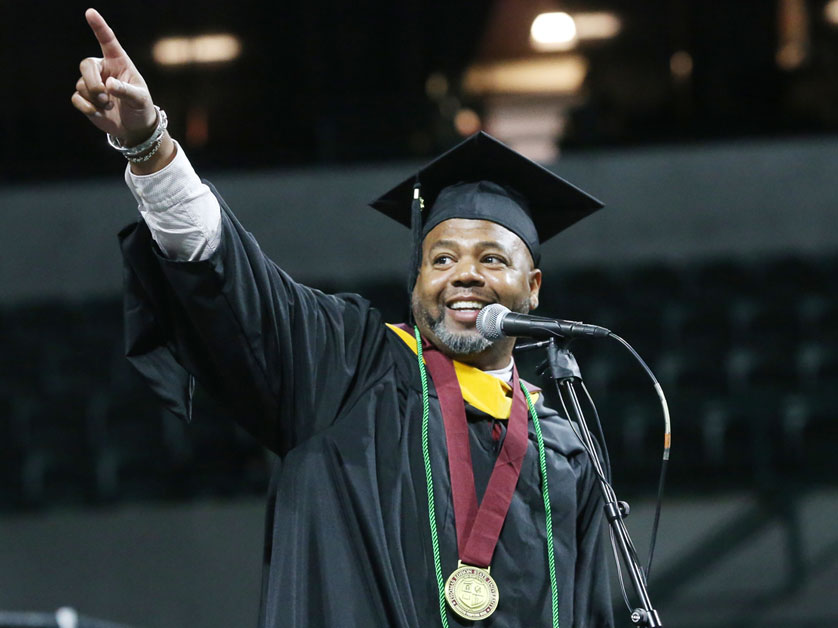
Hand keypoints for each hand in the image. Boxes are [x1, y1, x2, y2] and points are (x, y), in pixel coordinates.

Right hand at [71, 8, 156, 145]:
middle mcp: (104, 70)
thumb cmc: (141, 108)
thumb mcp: (140, 99)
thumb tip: (109, 84)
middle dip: (93, 82)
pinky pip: (76, 98)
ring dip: (95, 98)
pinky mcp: (85, 98)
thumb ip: (127, 91)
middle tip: (104, 96)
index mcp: (119, 63)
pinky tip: (98, 112)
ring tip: (108, 105)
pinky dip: (87, 107)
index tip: (90, 12)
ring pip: (81, 84)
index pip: (108, 41)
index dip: (99, 27)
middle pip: (86, 65)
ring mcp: (93, 83)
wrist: (134, 128)